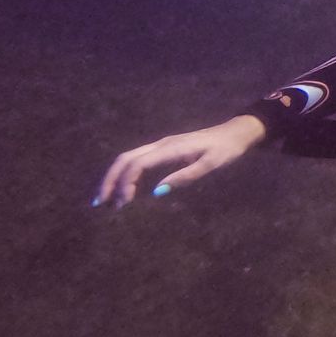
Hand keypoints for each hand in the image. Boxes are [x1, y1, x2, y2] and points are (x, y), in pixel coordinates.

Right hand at [93, 114, 266, 207]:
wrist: (235, 133)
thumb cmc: (226, 150)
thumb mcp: (211, 165)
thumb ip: (186, 177)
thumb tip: (157, 193)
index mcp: (170, 148)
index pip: (137, 163)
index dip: (125, 183)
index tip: (123, 203)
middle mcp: (161, 144)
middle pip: (125, 158)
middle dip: (110, 180)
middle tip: (100, 204)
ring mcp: (161, 146)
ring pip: (128, 158)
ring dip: (115, 177)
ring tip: (107, 201)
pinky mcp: (164, 150)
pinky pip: (137, 160)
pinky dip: (125, 174)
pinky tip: (124, 189)